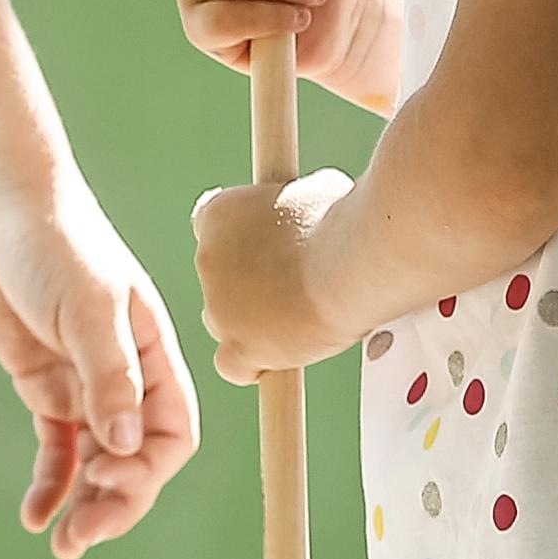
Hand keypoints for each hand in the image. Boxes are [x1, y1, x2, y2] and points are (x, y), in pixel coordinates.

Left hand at [0, 177, 202, 558]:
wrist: (0, 210)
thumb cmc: (55, 244)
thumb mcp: (88, 305)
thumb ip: (108, 373)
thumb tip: (124, 445)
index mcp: (151, 355)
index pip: (173, 433)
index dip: (148, 469)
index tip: (107, 481)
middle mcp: (124, 376)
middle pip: (137, 459)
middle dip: (117, 504)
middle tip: (81, 537)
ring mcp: (84, 384)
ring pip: (97, 463)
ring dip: (86, 504)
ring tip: (63, 543)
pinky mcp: (45, 385)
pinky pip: (57, 448)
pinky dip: (51, 483)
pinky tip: (35, 514)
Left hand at [189, 170, 358, 383]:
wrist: (349, 263)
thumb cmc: (338, 222)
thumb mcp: (312, 193)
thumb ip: (293, 208)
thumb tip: (309, 214)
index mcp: (219, 213)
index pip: (212, 226)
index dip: (241, 239)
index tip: (266, 246)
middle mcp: (208, 259)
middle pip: (218, 278)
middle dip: (248, 283)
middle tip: (289, 285)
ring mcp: (219, 307)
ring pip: (223, 322)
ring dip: (250, 322)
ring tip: (295, 319)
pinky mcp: (237, 347)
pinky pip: (231, 365)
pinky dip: (252, 364)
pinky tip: (278, 357)